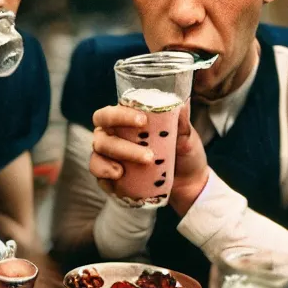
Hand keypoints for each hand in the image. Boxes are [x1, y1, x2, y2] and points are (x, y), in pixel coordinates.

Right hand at [89, 102, 209, 214]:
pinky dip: (106, 178)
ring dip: (112, 163)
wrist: (190, 182)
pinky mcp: (111, 179)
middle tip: (148, 156)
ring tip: (128, 172)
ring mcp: (109, 158)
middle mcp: (111, 136)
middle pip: (101, 136)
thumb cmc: (184, 152)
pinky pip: (100, 178)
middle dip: (121, 147)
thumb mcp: (186, 137)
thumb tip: (181, 104)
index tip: (142, 121)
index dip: (120, 116)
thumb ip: (182, 122)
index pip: (110, 114)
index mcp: (123, 121)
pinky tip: (118, 179)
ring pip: (98, 156)